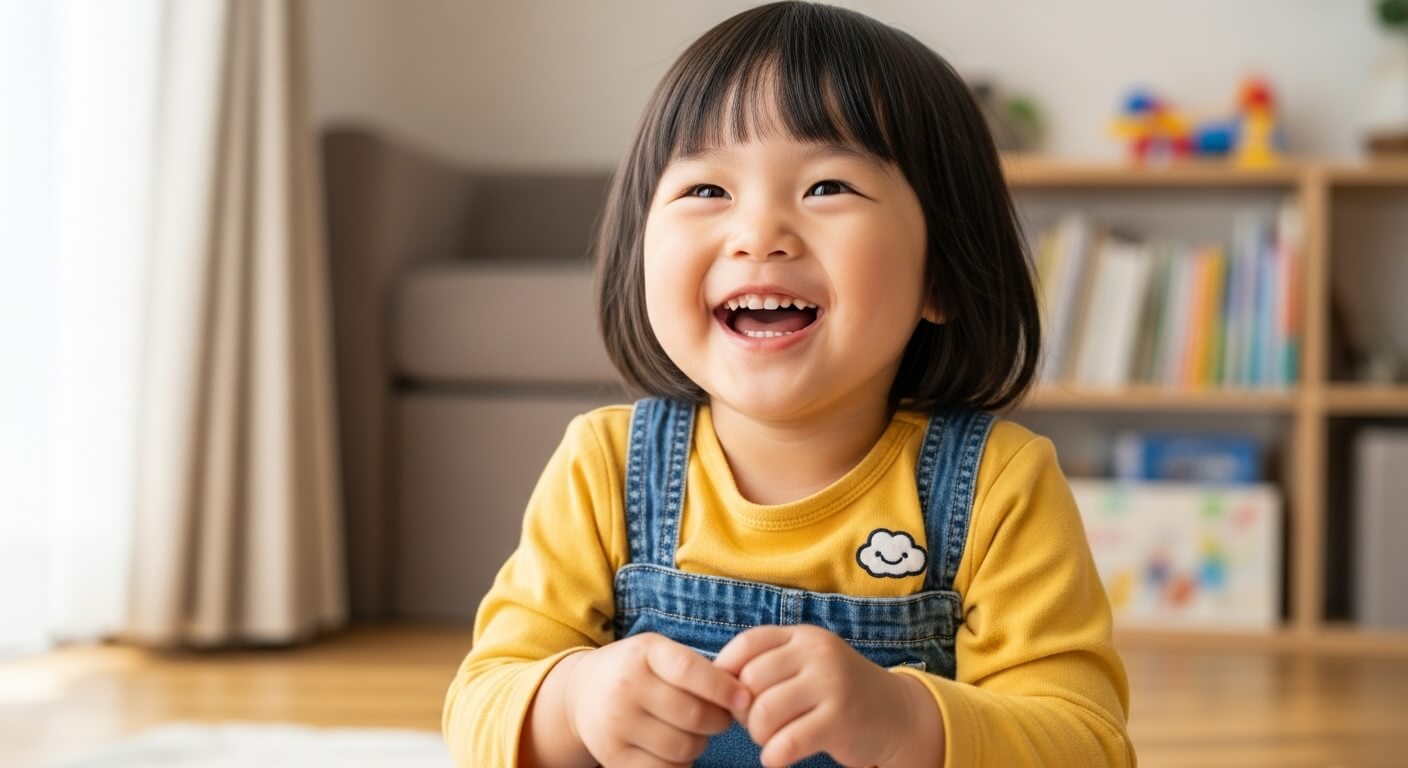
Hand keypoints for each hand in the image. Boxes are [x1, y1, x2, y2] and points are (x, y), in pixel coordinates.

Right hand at [564, 632, 752, 766]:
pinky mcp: (612, 756)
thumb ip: (697, 669)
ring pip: (684, 747)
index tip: (745, 699)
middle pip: (694, 716)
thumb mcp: (659, 653)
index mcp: (645, 654)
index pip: (690, 671)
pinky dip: (680, 764)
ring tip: (693, 732)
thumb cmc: (637, 670)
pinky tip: (674, 750)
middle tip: (720, 717)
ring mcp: (616, 724)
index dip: (723, 688)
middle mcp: (626, 687)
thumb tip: (742, 698)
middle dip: (719, 721)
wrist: (582, 692)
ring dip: (700, 744)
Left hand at [714, 625, 920, 767]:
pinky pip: (787, 743)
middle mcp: (817, 653)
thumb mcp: (808, 665)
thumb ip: (769, 664)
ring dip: (758, 736)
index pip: (747, 644)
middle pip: (750, 681)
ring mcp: (831, 685)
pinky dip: (773, 757)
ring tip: (771, 740)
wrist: (896, 714)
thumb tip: (717, 685)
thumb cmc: (835, 692)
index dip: (726, 672)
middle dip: (743, 710)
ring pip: (764, 712)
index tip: (730, 697)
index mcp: (803, 636)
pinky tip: (779, 759)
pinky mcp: (840, 721)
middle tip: (757, 724)